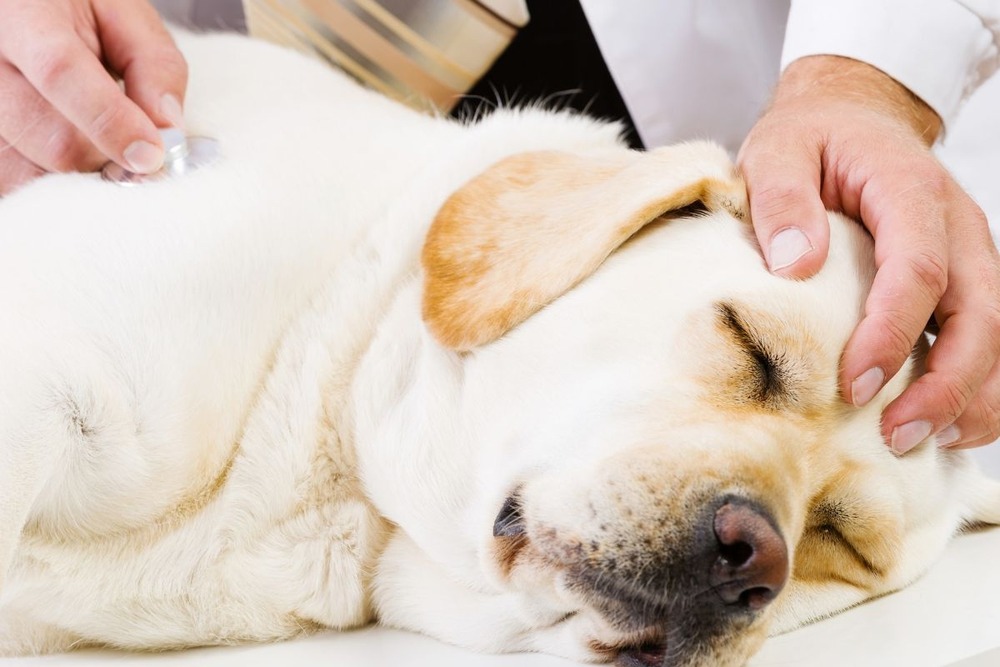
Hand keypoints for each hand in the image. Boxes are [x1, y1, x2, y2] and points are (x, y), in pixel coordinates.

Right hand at [0, 0, 186, 194]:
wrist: (35, 10)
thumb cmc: (84, 11)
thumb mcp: (129, 18)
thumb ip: (155, 66)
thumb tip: (167, 132)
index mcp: (23, 13)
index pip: (59, 71)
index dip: (110, 122)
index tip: (151, 156)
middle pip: (50, 138)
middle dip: (108, 156)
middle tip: (136, 150)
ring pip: (31, 170)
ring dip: (81, 174)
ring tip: (99, 142)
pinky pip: (15, 180)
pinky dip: (53, 181)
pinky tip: (77, 154)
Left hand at [738, 55, 999, 453]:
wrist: (853, 114)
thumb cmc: (812, 138)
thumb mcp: (778, 150)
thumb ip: (780, 199)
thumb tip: (796, 264)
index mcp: (910, 190)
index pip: (918, 269)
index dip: (892, 332)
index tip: (853, 384)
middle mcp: (957, 225)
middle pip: (978, 312)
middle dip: (945, 383)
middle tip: (897, 434)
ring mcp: (971, 253)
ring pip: (998, 332)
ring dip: (972, 395)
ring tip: (928, 443)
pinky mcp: (967, 277)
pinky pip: (991, 336)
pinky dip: (979, 384)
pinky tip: (949, 426)